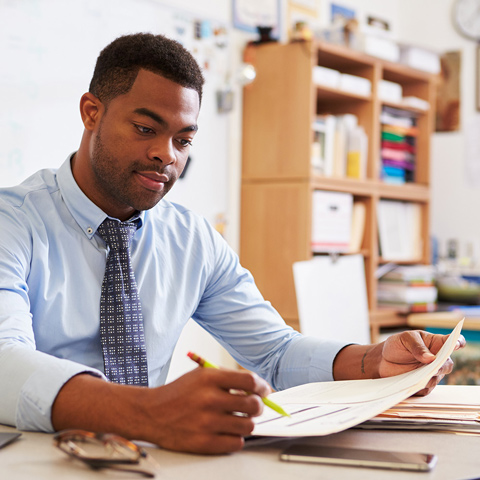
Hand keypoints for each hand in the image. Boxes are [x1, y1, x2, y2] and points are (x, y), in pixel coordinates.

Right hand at [52, 367, 271, 454]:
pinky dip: (236, 438)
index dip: (262, 387)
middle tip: (252, 407)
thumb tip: (258, 389)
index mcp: (210, 378)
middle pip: (253, 405)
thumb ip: (228, 380)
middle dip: (257, 406)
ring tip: (237, 420)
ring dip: (246, 423)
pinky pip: (236, 444)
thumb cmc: (179, 393)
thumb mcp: (201, 376)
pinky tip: (227, 432)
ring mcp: (207, 423)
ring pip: (248, 426)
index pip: (249, 381)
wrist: (151, 413)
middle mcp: (209, 399)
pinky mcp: (204, 443)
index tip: (264, 391)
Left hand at [379, 330, 465, 395]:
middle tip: (433, 366)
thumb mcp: (405, 339)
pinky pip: (425, 389)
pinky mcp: (423, 386)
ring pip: (436, 378)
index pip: (453, 342)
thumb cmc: (397, 345)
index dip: (458, 343)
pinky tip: (410, 384)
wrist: (384, 360)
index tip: (457, 345)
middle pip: (447, 364)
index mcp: (436, 343)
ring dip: (428, 377)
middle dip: (441, 365)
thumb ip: (417, 346)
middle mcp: (437, 359)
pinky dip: (418, 387)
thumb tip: (430, 358)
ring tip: (418, 375)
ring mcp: (431, 374)